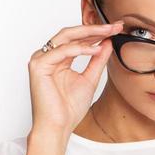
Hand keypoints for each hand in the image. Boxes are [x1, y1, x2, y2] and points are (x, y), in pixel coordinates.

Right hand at [27, 19, 123, 135]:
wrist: (57, 128)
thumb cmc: (69, 109)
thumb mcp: (90, 79)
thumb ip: (97, 60)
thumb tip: (108, 42)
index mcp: (58, 59)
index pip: (77, 39)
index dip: (97, 32)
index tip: (115, 29)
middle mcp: (47, 56)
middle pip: (71, 33)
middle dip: (94, 28)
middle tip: (114, 26)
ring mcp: (40, 60)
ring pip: (66, 37)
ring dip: (89, 33)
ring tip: (108, 33)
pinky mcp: (38, 66)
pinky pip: (61, 51)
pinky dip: (79, 49)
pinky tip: (95, 49)